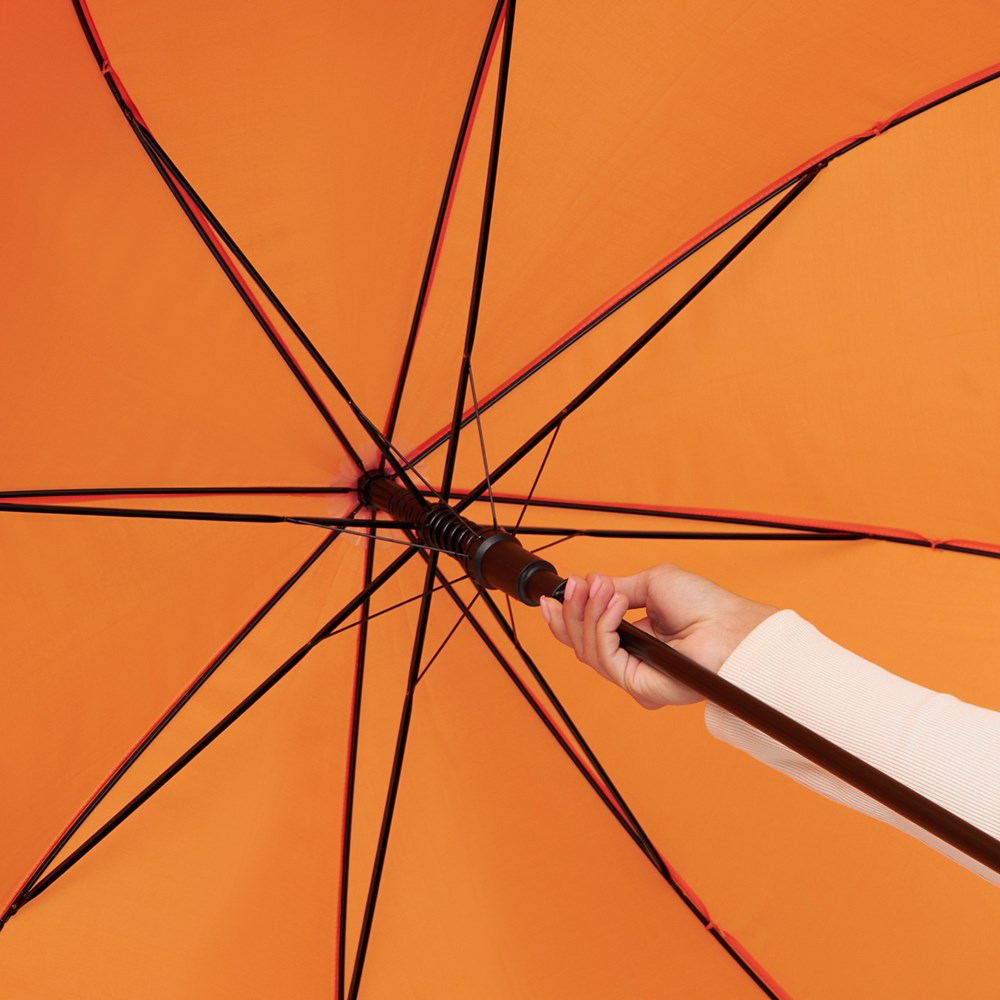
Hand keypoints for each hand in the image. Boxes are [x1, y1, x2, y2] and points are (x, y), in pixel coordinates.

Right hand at [540, 564, 776, 708]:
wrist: (732, 629)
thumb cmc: (707, 607)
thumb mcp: (653, 584)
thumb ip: (617, 588)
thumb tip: (588, 584)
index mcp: (637, 642)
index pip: (589, 635)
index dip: (567, 615)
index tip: (553, 594)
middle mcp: (632, 663)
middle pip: (579, 643)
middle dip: (572, 610)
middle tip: (575, 585)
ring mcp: (634, 677)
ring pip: (587, 649)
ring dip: (588, 612)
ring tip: (602, 588)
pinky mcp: (638, 686)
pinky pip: (604, 656)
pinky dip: (603, 626)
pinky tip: (616, 604)